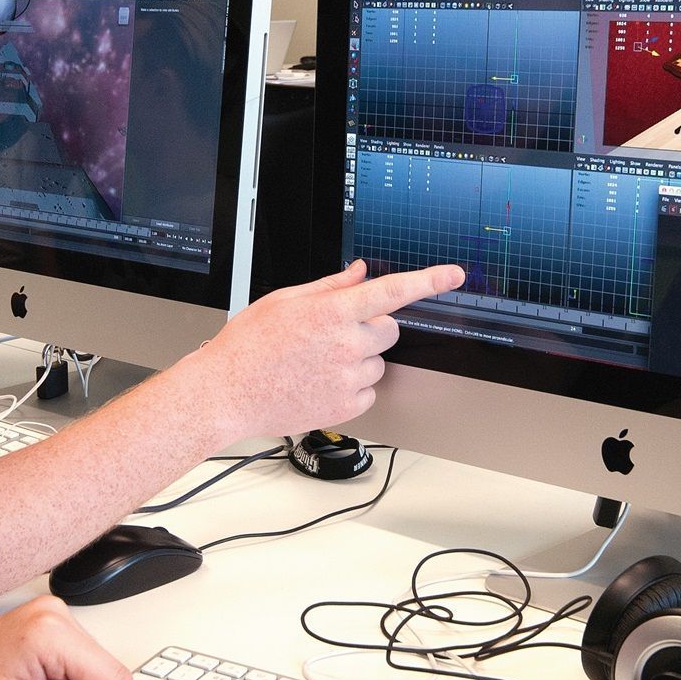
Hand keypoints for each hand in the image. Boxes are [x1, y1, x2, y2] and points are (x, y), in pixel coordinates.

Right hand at [181, 259, 464, 437]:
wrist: (227, 393)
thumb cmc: (248, 346)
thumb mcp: (284, 301)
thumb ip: (330, 286)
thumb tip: (359, 273)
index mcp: (332, 312)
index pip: (391, 291)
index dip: (428, 280)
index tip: (453, 274)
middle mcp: (346, 344)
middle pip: (389, 329)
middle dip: (372, 327)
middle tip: (335, 334)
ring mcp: (348, 377)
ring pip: (379, 361)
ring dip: (360, 358)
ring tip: (319, 362)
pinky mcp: (346, 406)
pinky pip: (369, 389)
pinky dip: (352, 386)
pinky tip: (320, 382)